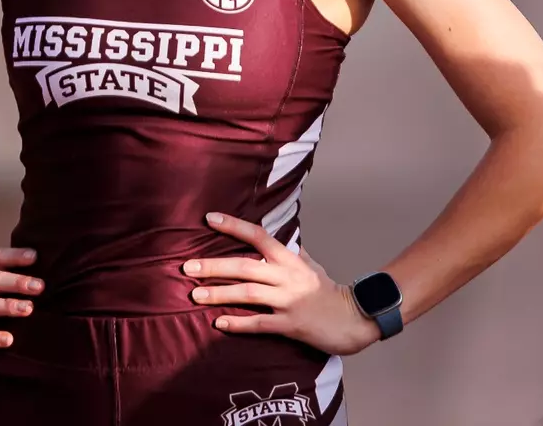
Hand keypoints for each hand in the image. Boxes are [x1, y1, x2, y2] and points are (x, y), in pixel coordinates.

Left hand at [183, 213, 380, 356]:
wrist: (355, 319)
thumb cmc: (328, 291)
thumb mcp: (311, 266)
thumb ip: (292, 252)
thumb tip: (280, 238)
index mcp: (290, 259)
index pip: (259, 236)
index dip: (234, 226)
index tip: (209, 218)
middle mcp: (287, 277)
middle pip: (245, 266)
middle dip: (214, 266)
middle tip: (187, 267)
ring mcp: (289, 301)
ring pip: (248, 294)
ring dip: (219, 293)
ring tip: (195, 294)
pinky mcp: (291, 325)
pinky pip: (260, 324)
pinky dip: (238, 323)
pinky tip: (219, 323)